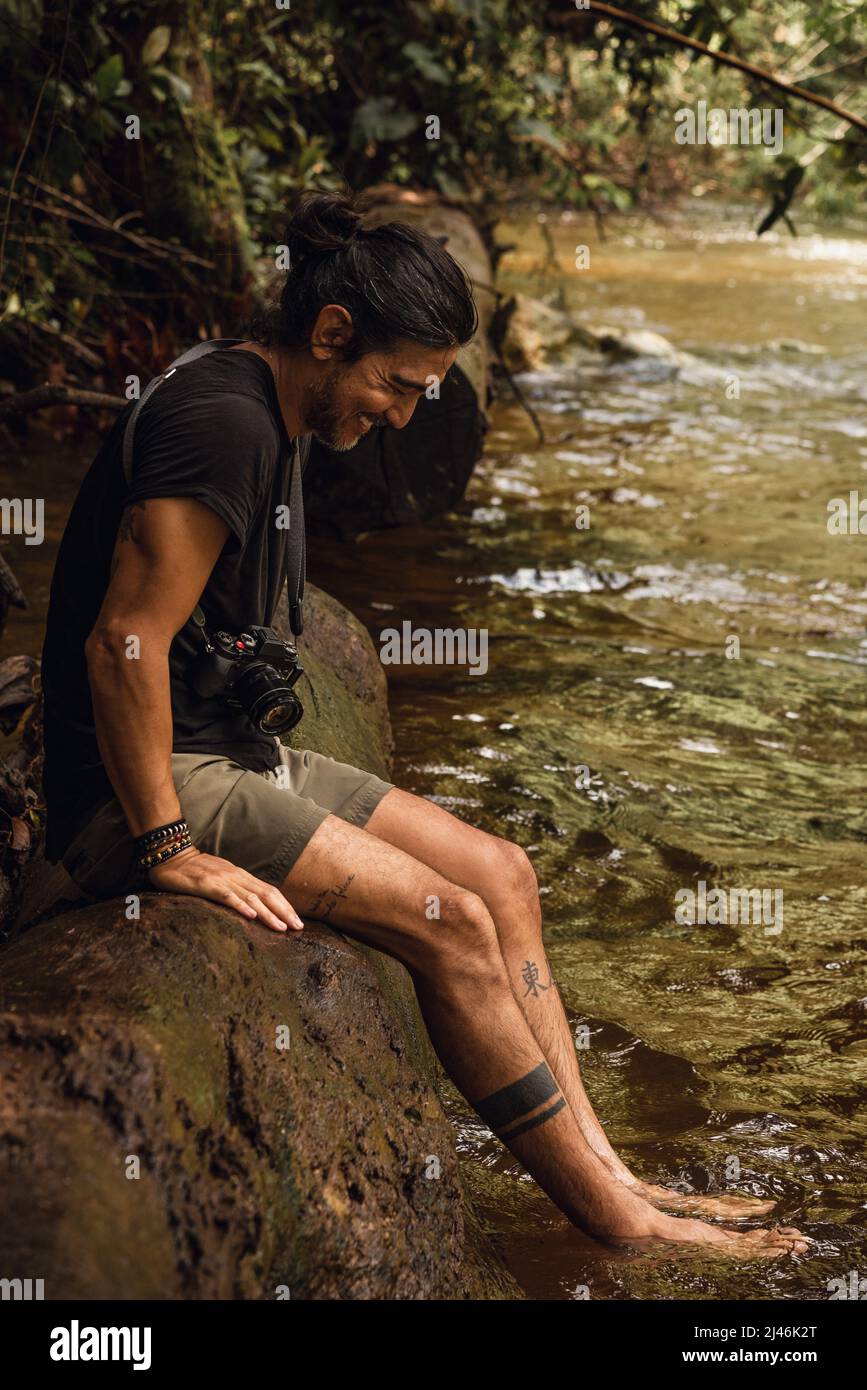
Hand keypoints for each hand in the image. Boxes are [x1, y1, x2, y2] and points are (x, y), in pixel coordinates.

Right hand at [147, 845, 303, 932]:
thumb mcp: (221, 878)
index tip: (298, 921)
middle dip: (285, 911)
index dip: (285, 906)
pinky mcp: (207, 885)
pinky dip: (241, 906)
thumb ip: (235, 889)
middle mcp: (236, 877)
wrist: (171, 856)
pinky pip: (227, 896)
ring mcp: (223, 880)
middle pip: (267, 894)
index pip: (269, 891)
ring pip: (252, 897)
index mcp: (241, 876)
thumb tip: (253, 905)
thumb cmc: (195, 870)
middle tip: (299, 927)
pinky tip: (251, 916)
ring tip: (282, 927)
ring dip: (269, 913)